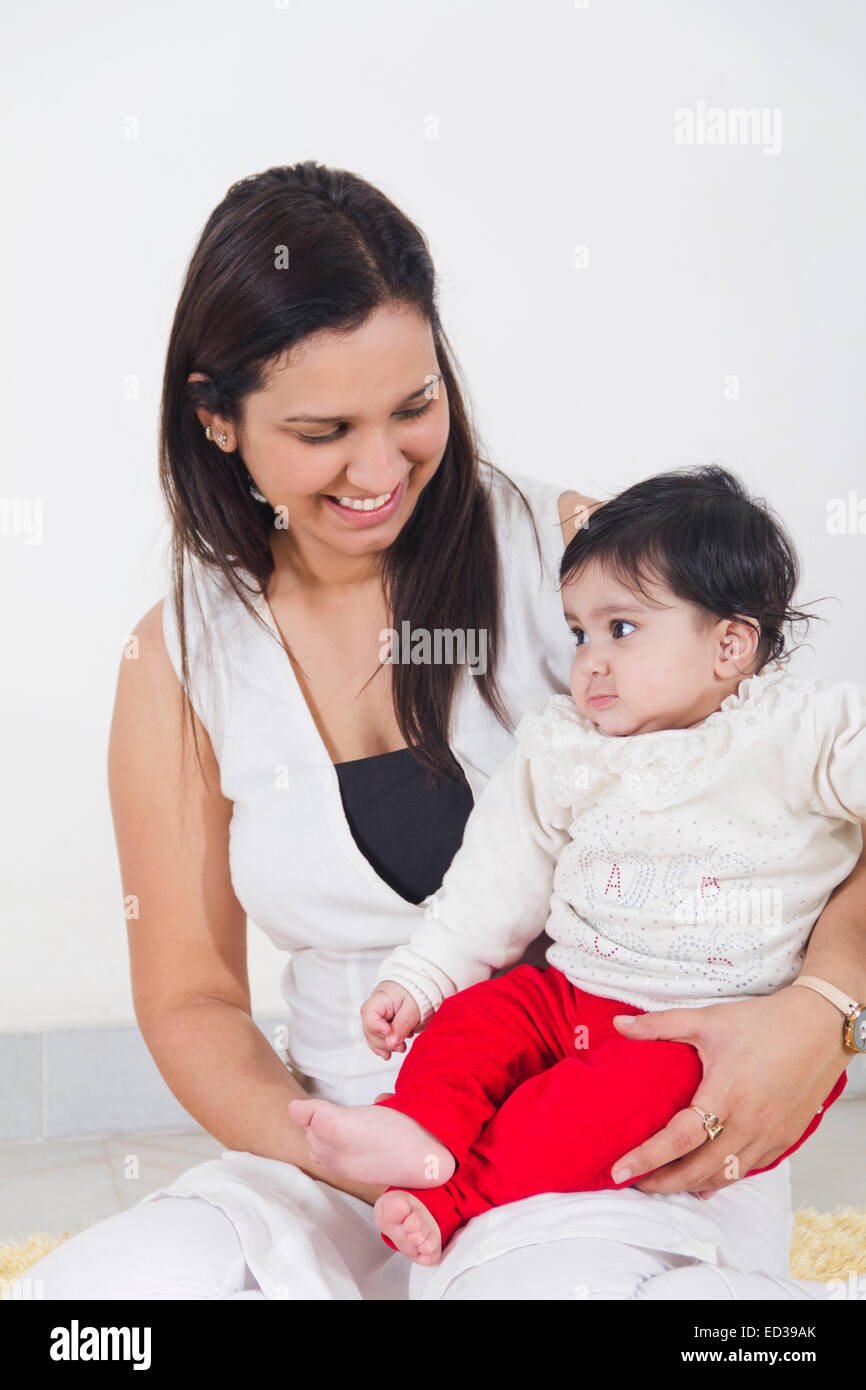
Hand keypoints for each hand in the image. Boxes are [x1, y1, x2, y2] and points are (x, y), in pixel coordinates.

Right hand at [361, 981, 421, 1058]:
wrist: (417, 986)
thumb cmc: (414, 992)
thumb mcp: (413, 1007)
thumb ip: (402, 1024)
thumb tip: (391, 1043)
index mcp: (378, 1000)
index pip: (370, 1018)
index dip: (379, 1030)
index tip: (391, 1033)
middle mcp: (372, 1010)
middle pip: (370, 1032)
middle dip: (385, 1042)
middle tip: (402, 1045)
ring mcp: (374, 1018)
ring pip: (372, 1039)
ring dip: (386, 1046)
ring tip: (402, 1047)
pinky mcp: (379, 1025)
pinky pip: (376, 1040)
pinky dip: (383, 1048)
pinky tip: (389, 1054)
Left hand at [609, 986, 848, 1196]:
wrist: (819, 1028)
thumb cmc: (764, 1023)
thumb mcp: (708, 1019)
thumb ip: (660, 1025)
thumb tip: (619, 1024)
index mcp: (726, 1094)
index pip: (679, 1139)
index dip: (647, 1158)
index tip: (619, 1171)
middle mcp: (749, 1123)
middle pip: (699, 1169)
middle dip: (663, 1182)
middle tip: (634, 1181)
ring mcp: (769, 1136)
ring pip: (724, 1176)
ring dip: (690, 1184)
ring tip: (662, 1182)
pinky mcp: (783, 1140)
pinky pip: (747, 1170)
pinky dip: (722, 1178)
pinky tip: (704, 1179)